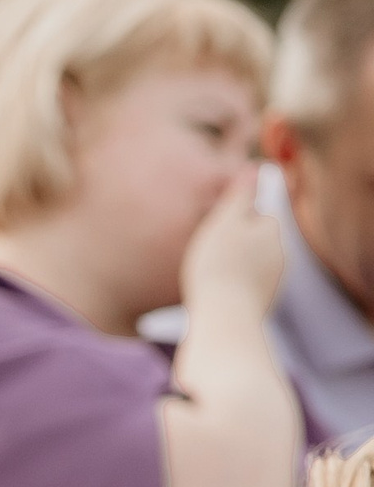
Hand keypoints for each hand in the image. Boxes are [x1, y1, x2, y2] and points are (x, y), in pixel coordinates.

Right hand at [180, 165, 283, 319]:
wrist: (224, 319)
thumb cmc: (218, 267)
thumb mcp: (224, 223)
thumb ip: (239, 196)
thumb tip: (254, 167)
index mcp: (270, 230)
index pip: (258, 215)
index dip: (235, 220)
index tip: (215, 231)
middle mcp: (279, 253)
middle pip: (256, 240)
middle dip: (238, 243)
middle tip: (209, 254)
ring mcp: (273, 280)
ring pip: (252, 264)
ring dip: (236, 266)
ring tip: (209, 276)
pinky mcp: (263, 303)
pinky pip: (248, 287)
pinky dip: (235, 287)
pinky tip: (216, 295)